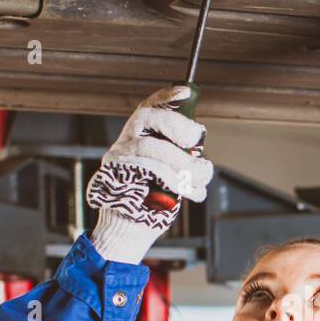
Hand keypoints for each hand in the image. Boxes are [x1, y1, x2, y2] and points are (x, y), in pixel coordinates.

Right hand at [86, 85, 214, 261]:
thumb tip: (199, 139)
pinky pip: (151, 175)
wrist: (130, 229)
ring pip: (153, 150)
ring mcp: (118, 160)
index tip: (185, 91)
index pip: (148, 107)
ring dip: (185, 166)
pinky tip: (194, 193)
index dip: (165, 97)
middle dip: (180, 129)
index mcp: (138, 135)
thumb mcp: (171, 169)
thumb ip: (181, 152)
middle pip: (150, 120)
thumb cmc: (153, 198)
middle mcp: (125, 143)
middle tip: (198, 145)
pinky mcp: (118, 180)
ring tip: (201, 180)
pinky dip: (178, 184)